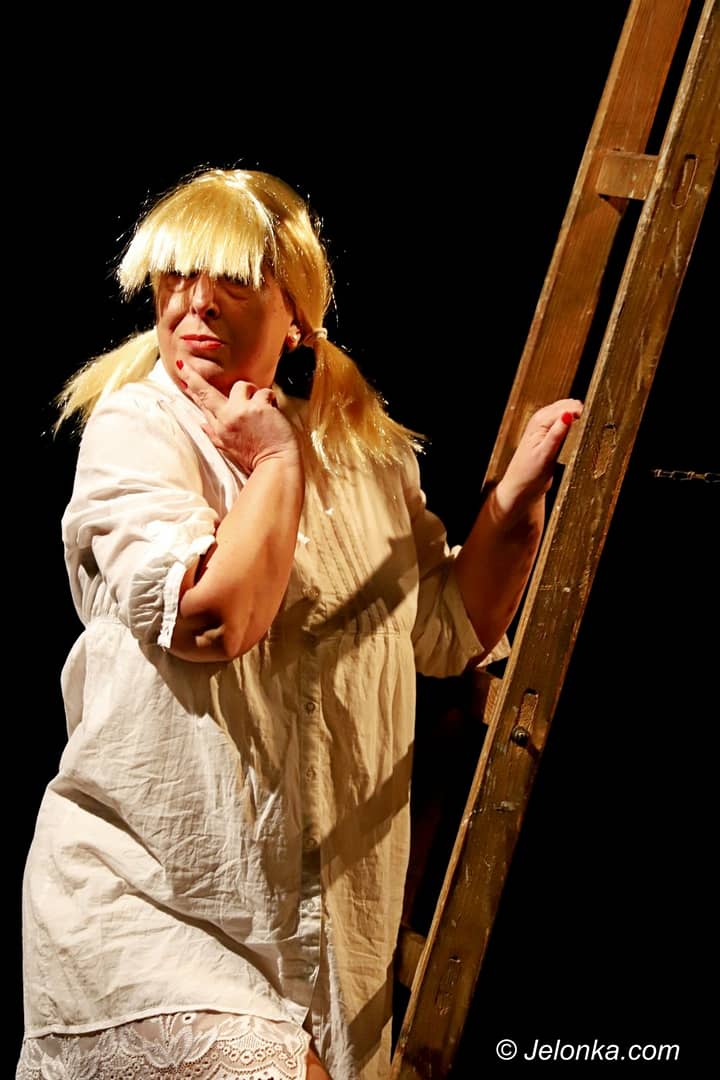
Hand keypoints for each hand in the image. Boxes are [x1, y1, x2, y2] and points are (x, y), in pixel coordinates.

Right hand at [177, 361, 299, 473]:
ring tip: (260, 407)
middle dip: (193, 376)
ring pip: (242, 385)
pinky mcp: (260, 408)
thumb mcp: (229, 448)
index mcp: (219, 429)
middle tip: (184, 364)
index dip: (192, 386)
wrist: (275, 466)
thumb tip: (202, 425)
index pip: (202, 403)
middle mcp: (227, 419)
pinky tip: (274, 412)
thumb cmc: (256, 458)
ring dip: (253, 392)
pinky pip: (265, 392)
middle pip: (206, 392)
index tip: (182, 370)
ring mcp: (242, 412)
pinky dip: (271, 400)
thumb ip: (215, 434)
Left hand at [495, 399, 582, 520]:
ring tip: (586, 435)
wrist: (522, 487)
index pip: (567, 407)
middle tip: (590, 432)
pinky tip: (580, 438)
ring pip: (571, 414)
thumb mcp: (545, 454)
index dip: (582, 414)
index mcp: (540, 420)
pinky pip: (568, 424)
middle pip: (570, 406)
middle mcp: (543, 418)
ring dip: (580, 420)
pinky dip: (576, 427)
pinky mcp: (552, 434)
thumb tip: (568, 414)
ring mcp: (547, 425)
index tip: (592, 426)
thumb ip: (557, 433)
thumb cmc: (529, 473)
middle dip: (581, 415)